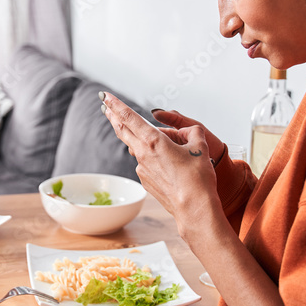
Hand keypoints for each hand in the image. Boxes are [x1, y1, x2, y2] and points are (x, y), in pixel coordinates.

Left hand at [101, 92, 216, 222]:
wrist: (194, 209)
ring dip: (133, 137)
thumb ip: (192, 132)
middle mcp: (143, 154)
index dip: (115, 104)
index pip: (128, 117)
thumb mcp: (200, 147)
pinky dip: (148, 156)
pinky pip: (144, 163)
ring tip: (138, 131)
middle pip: (122, 130)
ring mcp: (141, 169)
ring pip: (134, 147)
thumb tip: (188, 132)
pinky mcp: (145, 181)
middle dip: (113, 116)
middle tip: (105, 107)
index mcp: (154, 141)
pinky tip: (163, 162)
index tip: (105, 96)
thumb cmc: (197, 179)